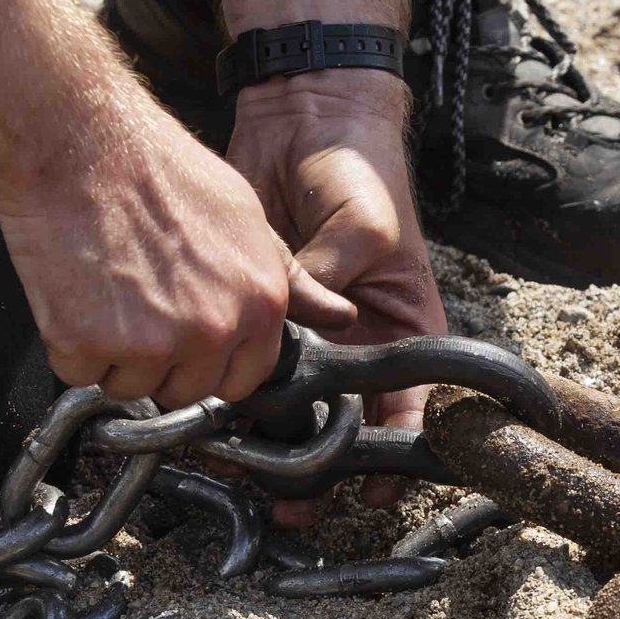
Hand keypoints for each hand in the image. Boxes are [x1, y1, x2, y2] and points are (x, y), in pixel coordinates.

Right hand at [0, 92, 355, 408]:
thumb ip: (290, 278)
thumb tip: (341, 315)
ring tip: (107, 290)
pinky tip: (76, 293)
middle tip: (137, 305)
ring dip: (112, 354)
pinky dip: (69, 344)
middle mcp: (214, 329)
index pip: (244, 379)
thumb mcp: (250, 219)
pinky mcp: (89, 343)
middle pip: (186, 391)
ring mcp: (152, 342)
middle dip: (161, 362)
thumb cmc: (161, 171)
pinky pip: (80, 372)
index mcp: (260, 303)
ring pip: (130, 386)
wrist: (85, 143)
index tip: (188, 342)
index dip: (211, 364)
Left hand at [229, 70, 443, 508]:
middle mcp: (355, 341)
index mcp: (401, 326)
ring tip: (248, 472)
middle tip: (294, 500)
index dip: (396, 452)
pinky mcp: (257, 315)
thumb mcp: (365, 227)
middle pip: (343, 421)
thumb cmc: (360, 169)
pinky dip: (230, 395)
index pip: (409, 405)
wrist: (302, 118)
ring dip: (271, 441)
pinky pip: (244, 366)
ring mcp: (304, 332)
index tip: (374, 491)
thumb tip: (298, 326)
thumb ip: (332, 281)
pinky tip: (210, 421)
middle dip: (321, 465)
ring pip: (290, 405)